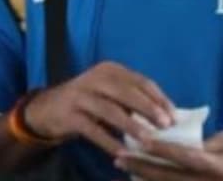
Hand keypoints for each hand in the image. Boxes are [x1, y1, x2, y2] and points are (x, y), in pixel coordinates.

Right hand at [21, 61, 175, 155]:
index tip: (174, 116)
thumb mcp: (110, 93)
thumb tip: (166, 115)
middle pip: (127, 92)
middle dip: (148, 109)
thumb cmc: (89, 101)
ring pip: (110, 110)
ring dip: (131, 126)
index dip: (159, 98)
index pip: (140, 81)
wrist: (48, 108)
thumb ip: (132, 99)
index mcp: (110, 70)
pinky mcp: (69, 114)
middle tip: (166, 126)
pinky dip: (109, 142)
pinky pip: (93, 130)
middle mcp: (95, 78)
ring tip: (148, 141)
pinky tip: (122, 153)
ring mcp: (80, 95)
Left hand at [115, 130, 222, 180]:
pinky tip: (146, 180)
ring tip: (126, 170)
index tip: (138, 141)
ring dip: (147, 179)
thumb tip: (178, 142)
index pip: (182, 157)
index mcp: (218, 166)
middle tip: (119, 158)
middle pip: (169, 178)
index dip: (158, 150)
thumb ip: (205, 142)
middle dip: (142, 168)